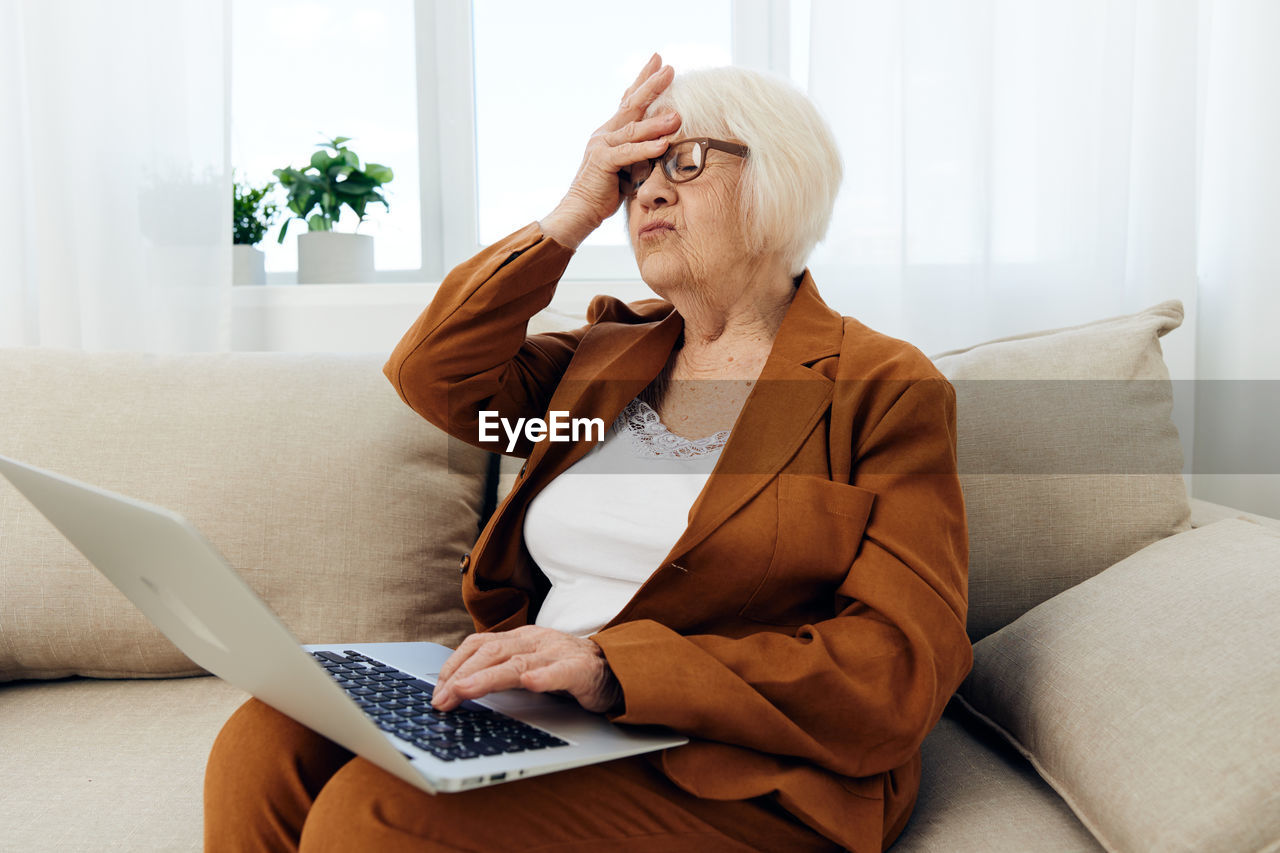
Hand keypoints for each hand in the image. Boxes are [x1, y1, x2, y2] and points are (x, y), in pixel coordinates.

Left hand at [430, 625, 622, 713]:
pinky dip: (546, 678)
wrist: (615, 668)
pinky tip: (533, 684)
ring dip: (488, 677)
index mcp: (520, 638)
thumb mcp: (528, 664)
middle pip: (492, 651)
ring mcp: (558, 653)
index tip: (436, 690)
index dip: (454, 665)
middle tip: (441, 699)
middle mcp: (535, 641)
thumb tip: (456, 687)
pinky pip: (562, 672)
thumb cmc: (566, 668)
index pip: (479, 644)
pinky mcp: (582, 670)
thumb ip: (499, 670)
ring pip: (519, 663)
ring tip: (465, 690)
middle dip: (461, 675)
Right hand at [540, 52, 681, 248]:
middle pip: (631, 104)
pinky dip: (647, 148)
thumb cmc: (605, 192)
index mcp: (611, 132)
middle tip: (670, 68)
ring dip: (656, 121)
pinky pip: (629, 153)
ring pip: (633, 128)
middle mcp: (605, 133)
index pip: (629, 100)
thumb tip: (665, 144)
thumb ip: (642, 152)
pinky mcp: (602, 162)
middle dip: (651, 85)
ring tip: (678, 114)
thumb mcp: (628, 167)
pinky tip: (664, 143)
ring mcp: (601, 145)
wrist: (580, 211)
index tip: (659, 61)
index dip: (643, 80)